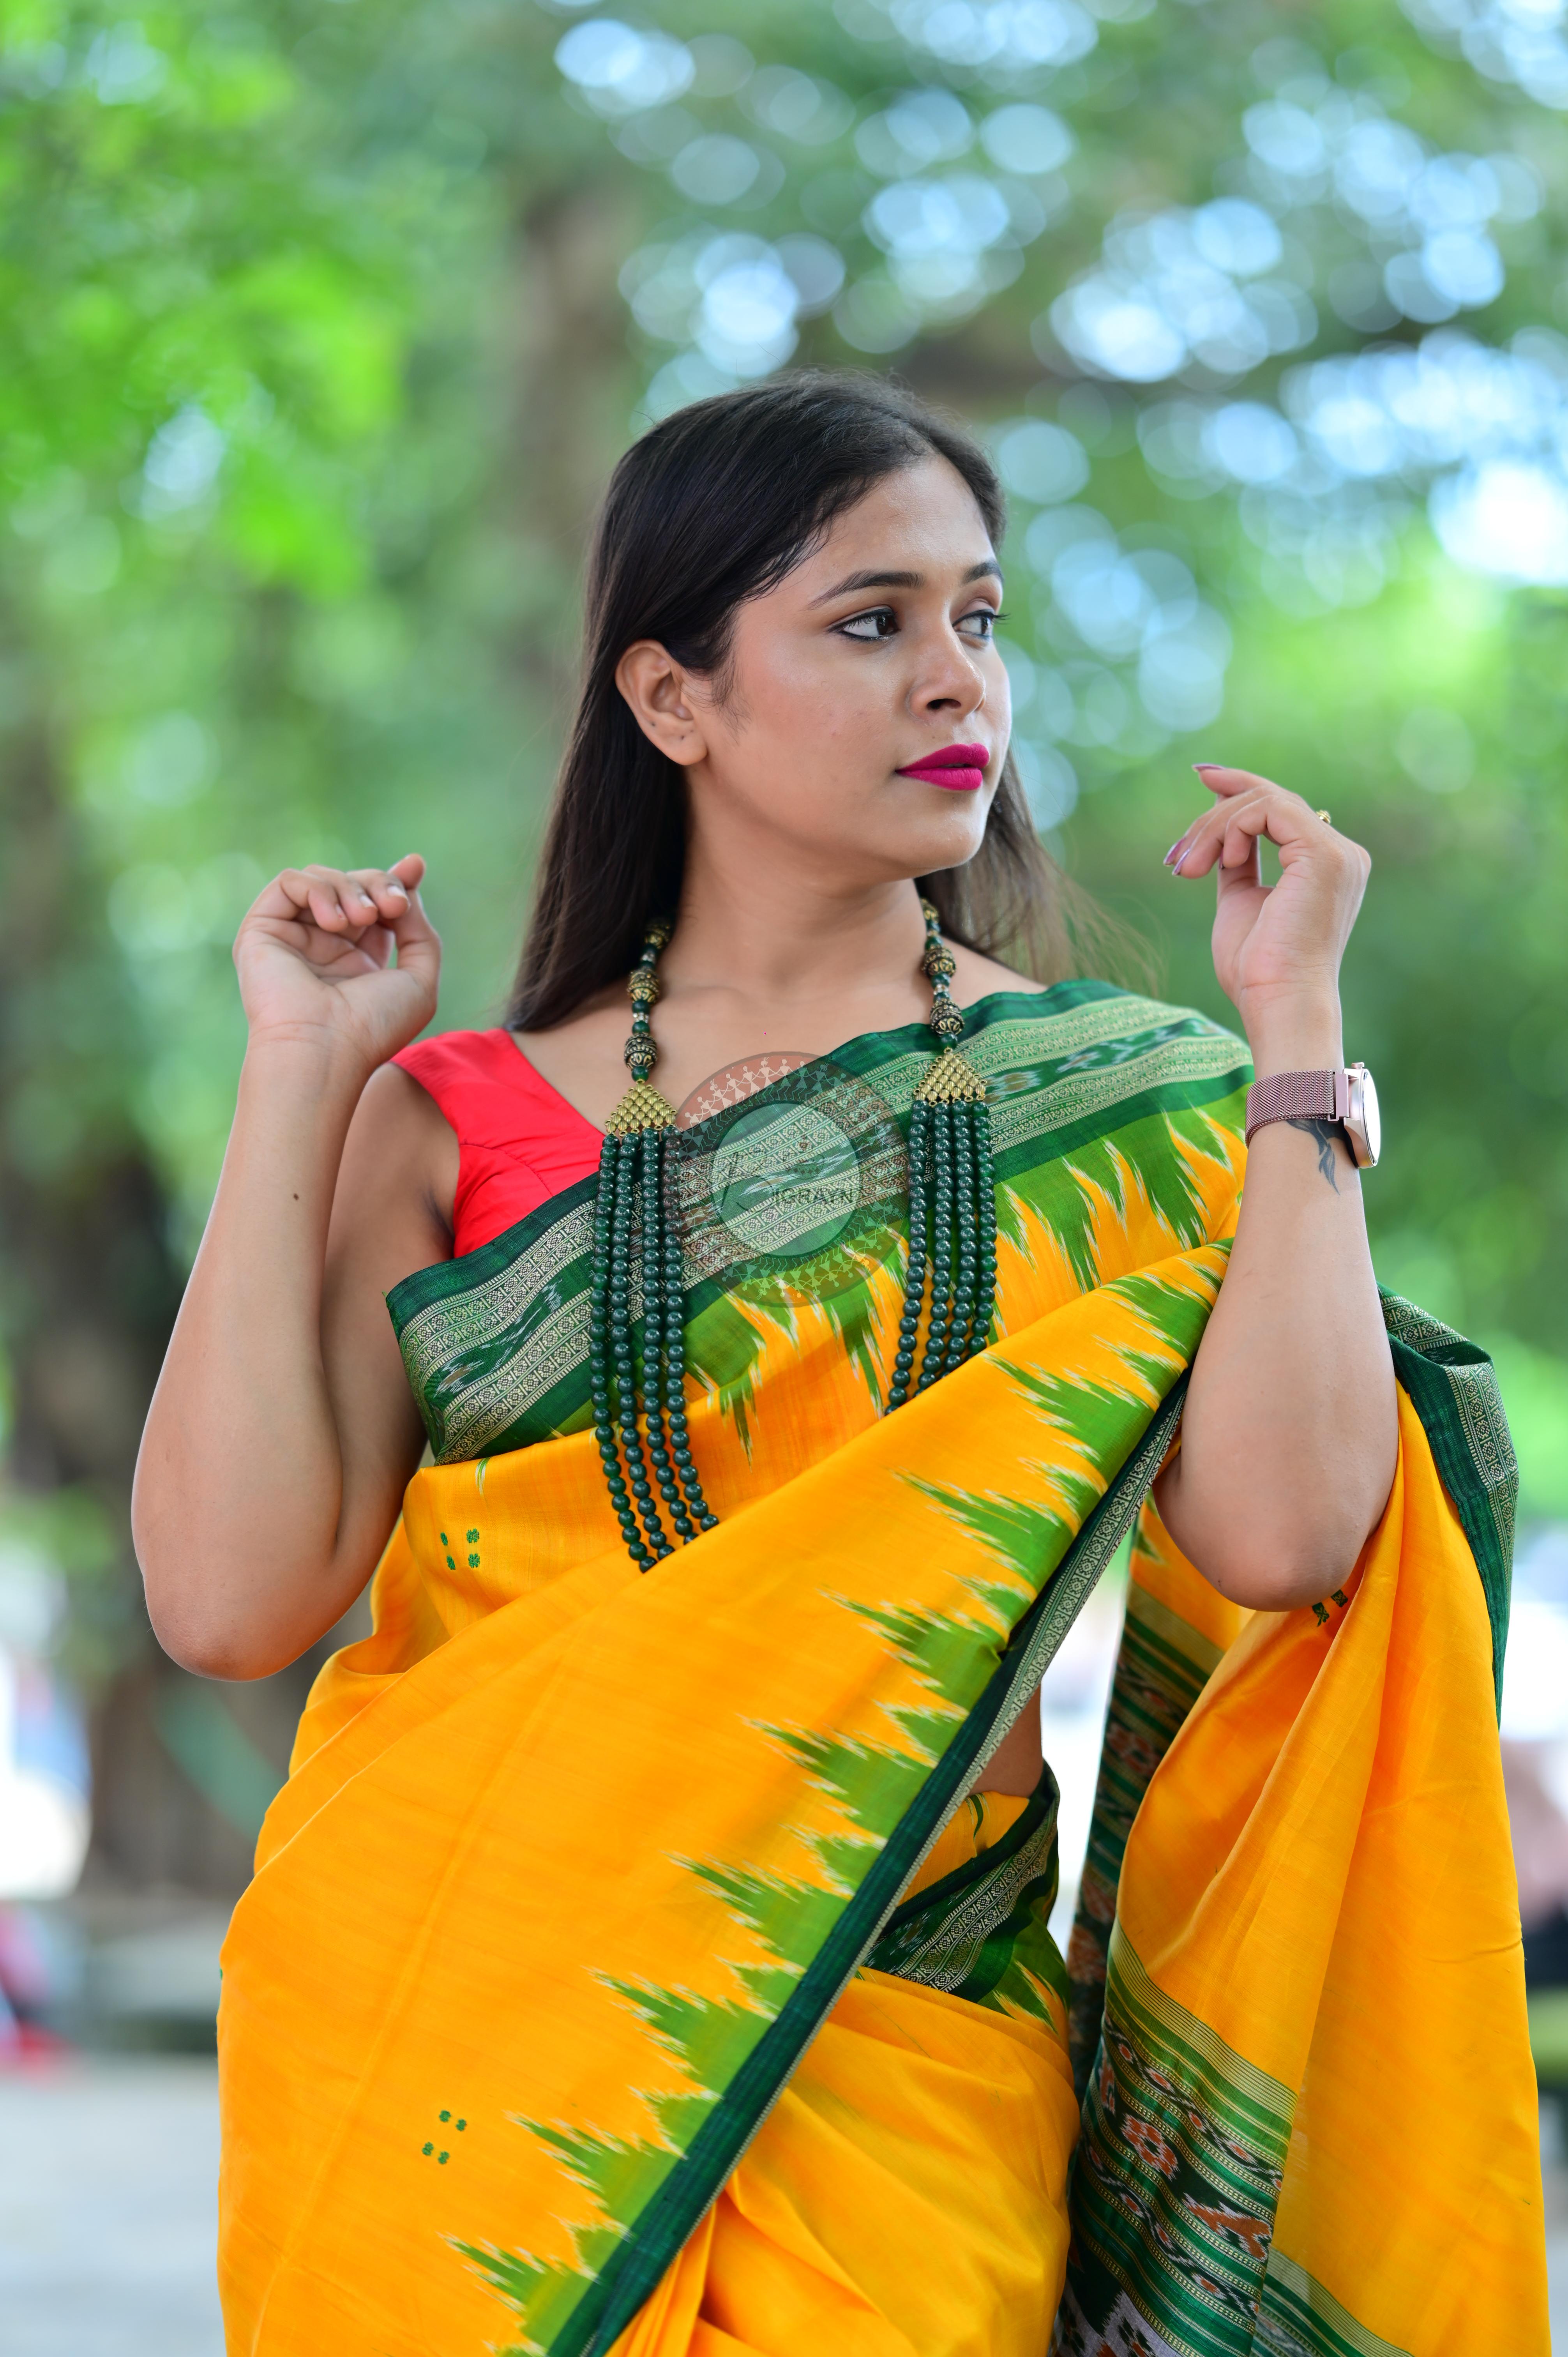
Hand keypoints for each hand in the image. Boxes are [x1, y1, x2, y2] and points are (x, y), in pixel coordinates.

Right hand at [233, 855, 440, 1072]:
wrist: (324, 1049)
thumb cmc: (372, 1026)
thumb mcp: (419, 979)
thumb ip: (420, 932)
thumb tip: (407, 884)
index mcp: (358, 961)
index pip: (374, 905)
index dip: (393, 880)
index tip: (414, 865)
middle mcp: (323, 947)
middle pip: (353, 885)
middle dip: (379, 882)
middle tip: (393, 904)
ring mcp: (292, 937)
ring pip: (322, 878)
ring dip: (351, 887)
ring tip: (363, 917)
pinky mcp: (262, 929)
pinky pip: (289, 882)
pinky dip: (317, 888)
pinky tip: (335, 921)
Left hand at [1165, 766, 1369, 1061]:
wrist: (1277, 1002)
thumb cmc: (1257, 970)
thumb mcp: (1239, 902)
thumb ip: (1237, 862)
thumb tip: (1220, 826)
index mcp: (1325, 866)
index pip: (1281, 810)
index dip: (1240, 788)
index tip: (1201, 777)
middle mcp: (1341, 854)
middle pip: (1269, 802)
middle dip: (1212, 818)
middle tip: (1176, 858)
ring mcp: (1337, 852)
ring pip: (1264, 801)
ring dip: (1212, 828)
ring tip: (1187, 869)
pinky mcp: (1323, 853)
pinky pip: (1268, 809)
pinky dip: (1230, 828)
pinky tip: (1214, 863)